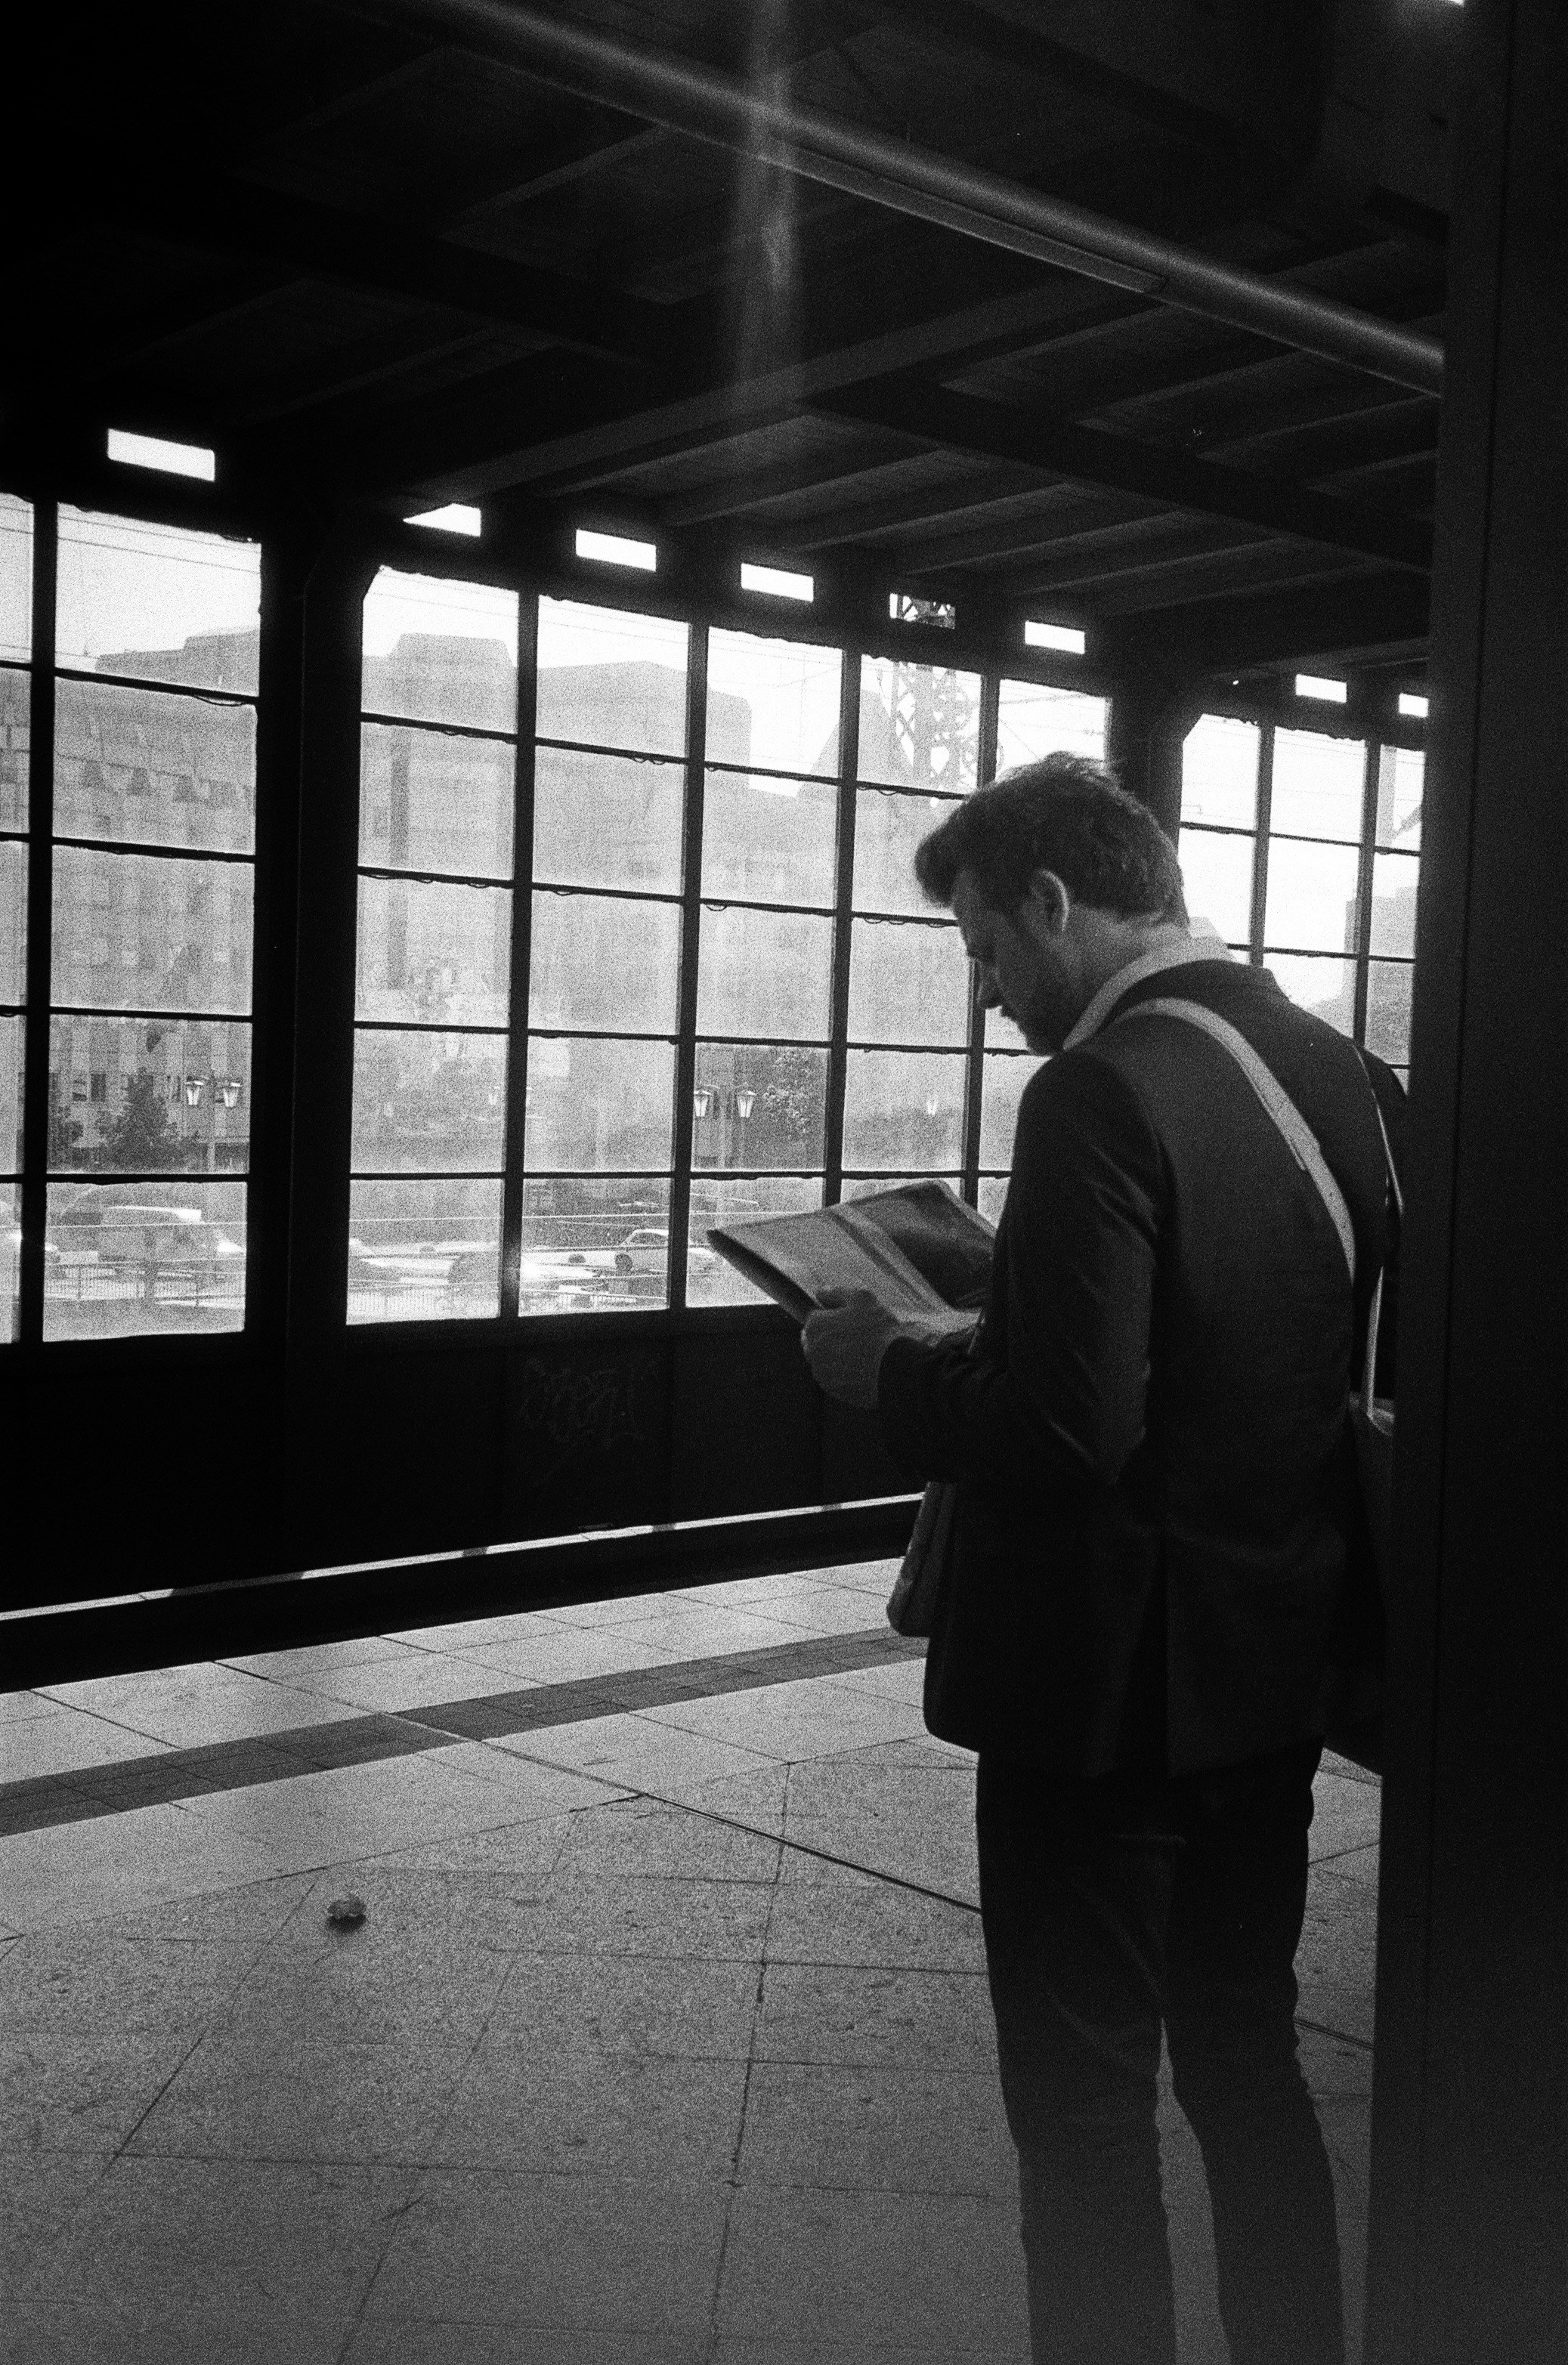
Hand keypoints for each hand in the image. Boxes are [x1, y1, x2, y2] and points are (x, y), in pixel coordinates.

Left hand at [800, 1287, 907, 1408]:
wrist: (895, 1369)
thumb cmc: (880, 1331)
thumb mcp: (863, 1299)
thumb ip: (836, 1293)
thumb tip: (820, 1293)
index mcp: (815, 1326)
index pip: (816, 1317)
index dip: (834, 1316)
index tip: (852, 1320)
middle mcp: (812, 1350)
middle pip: (818, 1339)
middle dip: (832, 1336)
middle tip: (859, 1336)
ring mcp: (821, 1372)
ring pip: (826, 1358)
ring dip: (838, 1354)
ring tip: (864, 1353)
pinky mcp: (832, 1389)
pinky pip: (834, 1376)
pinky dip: (844, 1371)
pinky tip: (863, 1367)